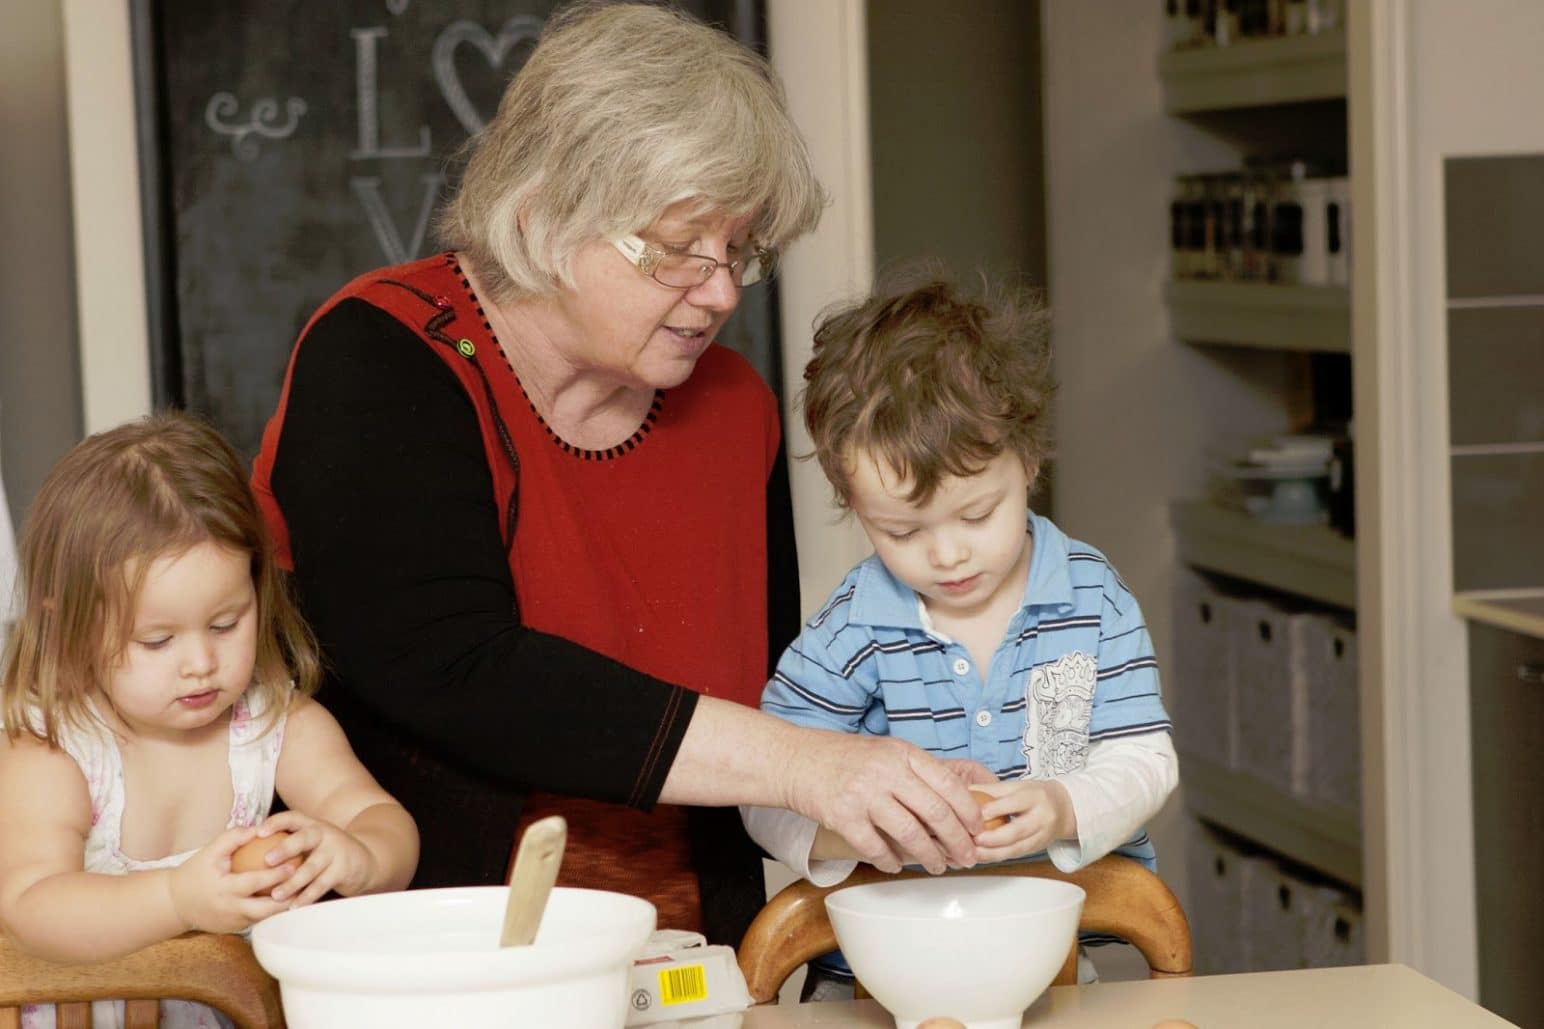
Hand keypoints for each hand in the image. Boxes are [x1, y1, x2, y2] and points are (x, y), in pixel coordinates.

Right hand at [167, 827, 292, 933]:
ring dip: (284, 908)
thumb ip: (233, 838)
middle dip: (287, 900)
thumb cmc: (195, 872)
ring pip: (265, 918)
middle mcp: (229, 909)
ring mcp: (233, 923)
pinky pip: (259, 921)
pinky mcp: (235, 929)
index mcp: (223, 889)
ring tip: (304, 894)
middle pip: (264, 909)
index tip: (293, 865)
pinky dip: (274, 912)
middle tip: (306, 885)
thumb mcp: (209, 852)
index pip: (253, 883)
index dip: (274, 876)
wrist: (175, 903)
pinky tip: (290, 901)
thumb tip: (259, 828)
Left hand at [249, 811, 380, 907]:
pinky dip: (306, 897)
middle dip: (285, 849)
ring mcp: (335, 851)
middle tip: (266, 861)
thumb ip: (289, 843)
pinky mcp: (342, 870)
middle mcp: (324, 835)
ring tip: (275, 895)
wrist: (364, 860)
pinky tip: (293, 907)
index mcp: (312, 825)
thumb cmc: (326, 852)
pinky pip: (321, 884)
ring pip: (311, 867)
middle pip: (304, 839)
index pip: (292, 818)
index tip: (259, 831)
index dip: (276, 823)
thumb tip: (246, 850)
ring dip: (292, 882)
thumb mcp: (312, 841)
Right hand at [785, 730, 990, 874]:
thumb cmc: (844, 758)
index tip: (978, 829)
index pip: (948, 784)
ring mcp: (864, 794)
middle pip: (936, 812)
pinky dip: (890, 862)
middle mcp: (886, 771)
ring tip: (937, 866)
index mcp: (902, 753)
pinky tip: (896, 865)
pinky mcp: (843, 816)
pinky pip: (876, 848)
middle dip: (957, 841)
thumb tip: (957, 799)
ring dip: (930, 856)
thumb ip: (917, 772)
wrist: (796, 759)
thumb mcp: (886, 752)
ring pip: (910, 834)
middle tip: (967, 857)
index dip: (969, 811)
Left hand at [969, 779, 1077, 863]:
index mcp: (1035, 797)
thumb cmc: (1035, 795)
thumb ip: (991, 789)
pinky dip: (995, 857)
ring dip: (992, 853)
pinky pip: (1014, 855)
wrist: (1064, 808)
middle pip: (1017, 831)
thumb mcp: (1017, 786)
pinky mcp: (1036, 849)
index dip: (994, 809)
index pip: (1014, 803)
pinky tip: (980, 857)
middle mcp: (1042, 818)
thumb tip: (964, 790)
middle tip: (972, 839)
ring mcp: (1041, 836)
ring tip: (972, 852)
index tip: (974, 814)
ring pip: (1016, 848)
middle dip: (993, 838)